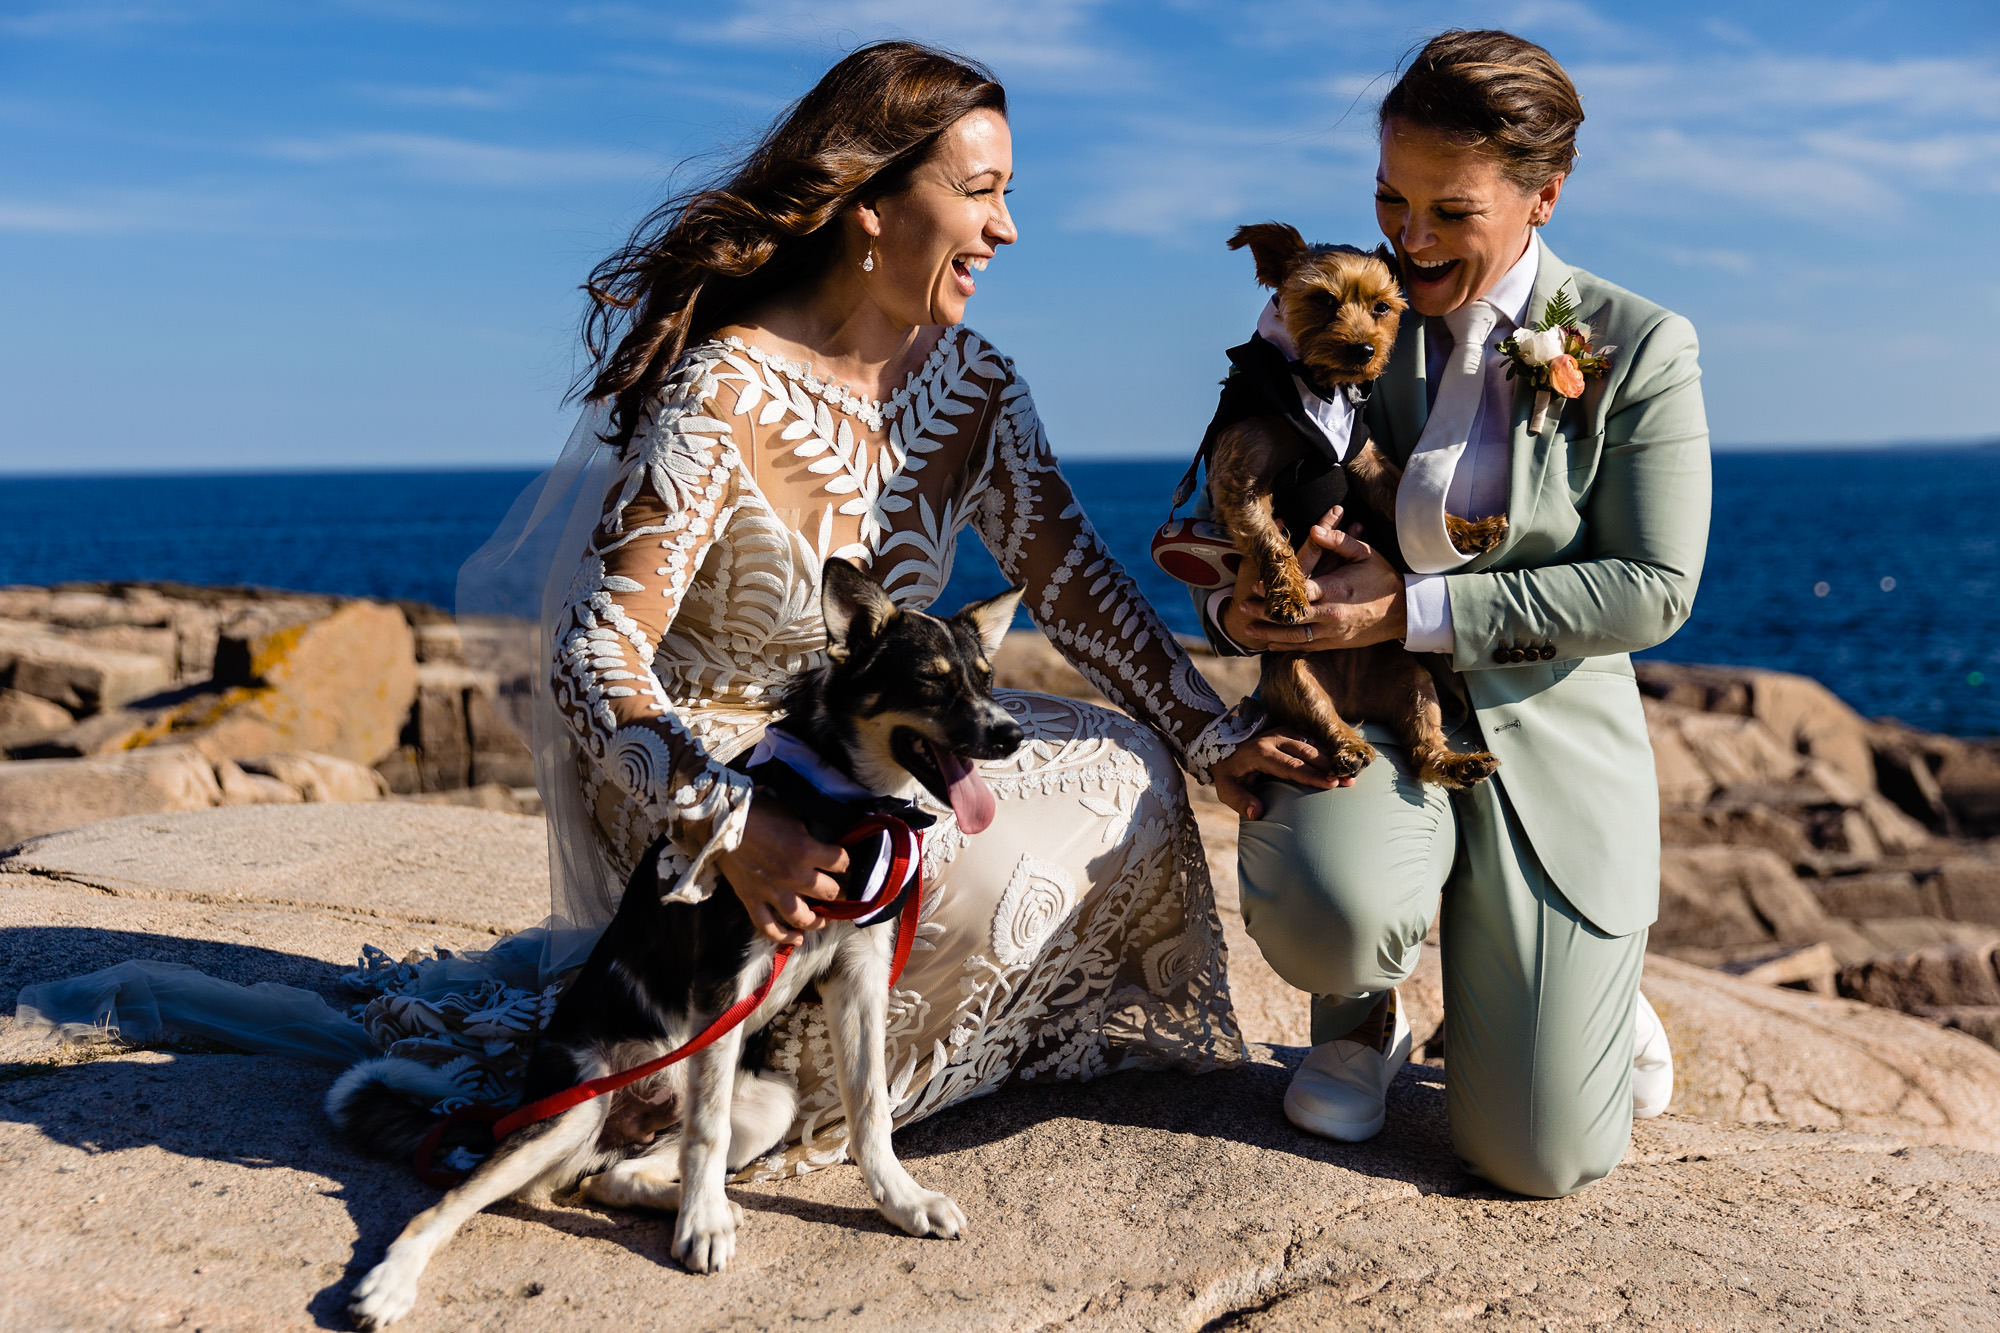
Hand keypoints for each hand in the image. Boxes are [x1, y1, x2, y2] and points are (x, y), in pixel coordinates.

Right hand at [715, 798, 848, 944]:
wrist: (722, 820)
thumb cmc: (759, 811)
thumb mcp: (793, 814)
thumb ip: (810, 834)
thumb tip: (823, 842)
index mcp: (805, 850)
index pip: (841, 862)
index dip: (846, 862)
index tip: (845, 863)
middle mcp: (793, 875)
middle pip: (829, 893)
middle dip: (840, 892)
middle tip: (841, 892)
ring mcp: (772, 891)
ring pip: (803, 918)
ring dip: (817, 921)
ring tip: (823, 920)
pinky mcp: (752, 900)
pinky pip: (768, 927)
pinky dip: (783, 936)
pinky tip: (796, 938)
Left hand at [1209, 727, 1351, 820]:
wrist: (1221, 746)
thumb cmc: (1228, 773)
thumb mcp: (1226, 789)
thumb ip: (1241, 801)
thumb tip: (1257, 813)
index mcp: (1260, 753)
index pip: (1291, 766)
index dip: (1312, 775)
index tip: (1331, 784)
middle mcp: (1274, 739)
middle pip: (1307, 752)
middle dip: (1329, 767)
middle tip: (1349, 781)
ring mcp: (1283, 732)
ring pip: (1312, 742)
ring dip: (1331, 757)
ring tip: (1350, 772)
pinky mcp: (1289, 730)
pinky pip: (1311, 738)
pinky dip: (1327, 748)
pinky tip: (1342, 760)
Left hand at [1217, 507, 1406, 651]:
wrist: (1404, 612)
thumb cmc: (1383, 578)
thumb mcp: (1366, 554)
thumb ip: (1339, 541)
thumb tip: (1314, 529)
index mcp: (1336, 590)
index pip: (1301, 592)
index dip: (1277, 591)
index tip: (1256, 586)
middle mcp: (1331, 614)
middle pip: (1291, 617)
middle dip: (1265, 612)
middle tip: (1242, 606)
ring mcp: (1333, 632)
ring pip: (1295, 636)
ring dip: (1270, 632)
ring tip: (1248, 629)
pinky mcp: (1335, 643)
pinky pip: (1307, 647)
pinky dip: (1287, 646)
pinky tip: (1270, 643)